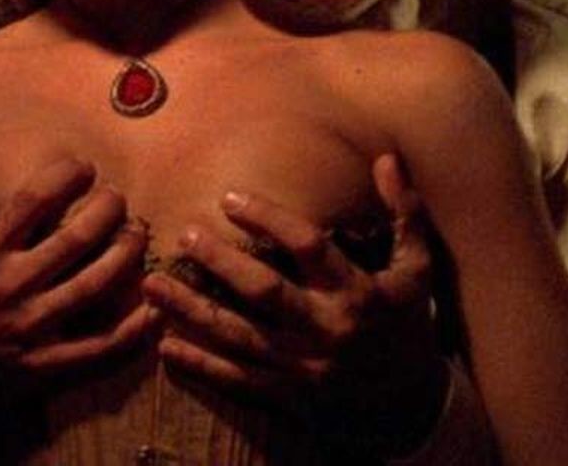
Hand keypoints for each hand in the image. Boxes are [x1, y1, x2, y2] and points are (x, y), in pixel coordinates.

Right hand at [0, 133, 154, 415]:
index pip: (34, 200)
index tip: (83, 167)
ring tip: (138, 234)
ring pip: (94, 287)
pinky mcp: (44, 367)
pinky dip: (133, 332)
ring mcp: (29, 330)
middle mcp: (8, 287)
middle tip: (118, 197)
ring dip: (125, 255)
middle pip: (75, 239)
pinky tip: (153, 308)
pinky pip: (99, 349)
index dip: (67, 175)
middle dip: (107, 209)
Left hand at [142, 153, 446, 452]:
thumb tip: (387, 160)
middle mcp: (326, 329)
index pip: (309, 247)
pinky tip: (164, 346)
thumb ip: (404, 215)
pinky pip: (236, 381)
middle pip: (265, 292)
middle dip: (220, 263)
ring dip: (191, 312)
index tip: (229, 198)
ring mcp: (303, 367)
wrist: (412, 408)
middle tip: (183, 235)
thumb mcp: (417, 272)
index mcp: (357, 292)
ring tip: (150, 287)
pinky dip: (199, 366)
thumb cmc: (407, 327)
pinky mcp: (287, 397)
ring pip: (239, 337)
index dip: (270, 219)